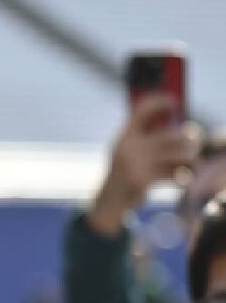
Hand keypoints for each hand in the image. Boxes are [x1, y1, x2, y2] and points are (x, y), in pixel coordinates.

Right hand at [88, 93, 199, 235]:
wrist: (108, 201)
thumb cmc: (124, 173)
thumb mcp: (126, 151)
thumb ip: (144, 136)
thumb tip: (176, 123)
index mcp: (124, 136)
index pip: (141, 110)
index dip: (158, 101)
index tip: (172, 101)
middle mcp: (128, 147)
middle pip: (172, 136)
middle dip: (189, 138)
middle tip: (194, 140)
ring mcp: (135, 164)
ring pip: (178, 155)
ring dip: (190, 158)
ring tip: (190, 162)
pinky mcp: (142, 180)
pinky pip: (174, 174)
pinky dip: (182, 177)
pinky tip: (182, 178)